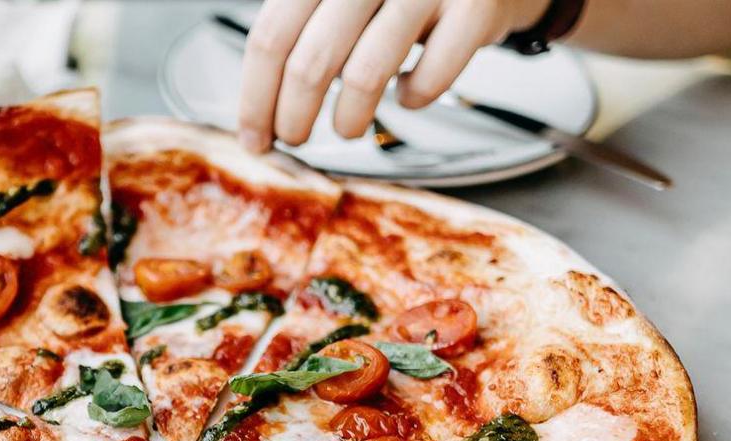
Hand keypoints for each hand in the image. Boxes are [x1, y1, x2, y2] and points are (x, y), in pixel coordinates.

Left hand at [236, 0, 550, 150]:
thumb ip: (304, 26)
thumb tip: (258, 108)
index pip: (272, 35)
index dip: (256, 97)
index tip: (255, 136)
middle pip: (309, 61)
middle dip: (293, 117)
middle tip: (295, 138)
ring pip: (364, 75)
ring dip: (348, 120)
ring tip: (348, 127)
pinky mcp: (476, 8)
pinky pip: (430, 78)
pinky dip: (413, 99)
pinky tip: (408, 94)